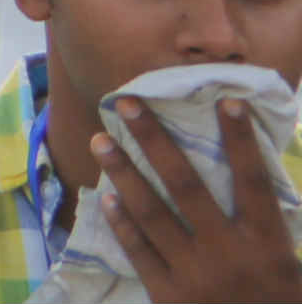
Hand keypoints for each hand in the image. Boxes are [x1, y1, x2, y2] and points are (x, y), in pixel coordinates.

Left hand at [97, 100, 301, 303]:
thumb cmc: (278, 300)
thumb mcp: (288, 263)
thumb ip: (267, 222)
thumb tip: (248, 171)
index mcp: (267, 243)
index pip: (253, 181)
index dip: (241, 141)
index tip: (227, 101)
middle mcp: (228, 253)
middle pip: (186, 185)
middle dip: (155, 141)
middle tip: (127, 103)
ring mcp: (194, 274)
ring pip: (152, 214)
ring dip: (124, 173)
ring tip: (100, 140)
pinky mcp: (169, 295)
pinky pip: (140, 251)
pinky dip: (122, 223)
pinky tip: (107, 196)